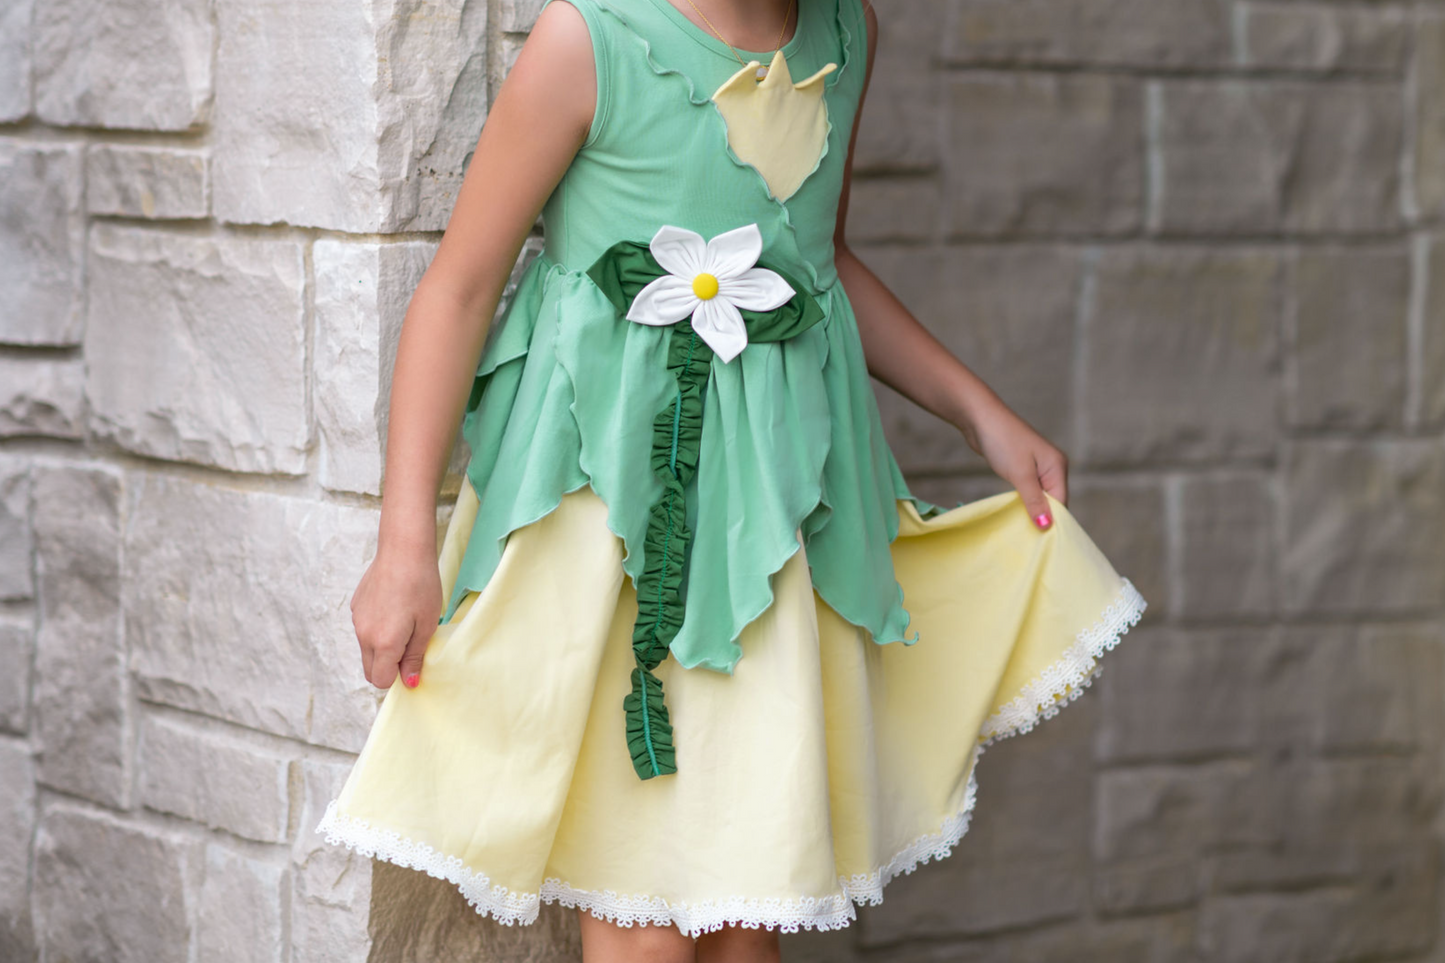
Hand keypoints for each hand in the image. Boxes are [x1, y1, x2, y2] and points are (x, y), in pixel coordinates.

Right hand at [349, 546, 442, 689]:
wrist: (403, 550)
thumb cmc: (421, 586)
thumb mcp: (426, 625)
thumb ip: (414, 656)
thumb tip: (408, 682)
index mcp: (383, 643)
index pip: (380, 680)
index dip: (397, 676)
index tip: (412, 661)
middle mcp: (364, 635)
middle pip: (370, 669)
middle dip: (387, 667)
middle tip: (410, 645)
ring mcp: (357, 620)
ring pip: (366, 649)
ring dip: (382, 648)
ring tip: (404, 623)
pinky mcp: (355, 607)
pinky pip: (364, 630)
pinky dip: (376, 629)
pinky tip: (393, 608)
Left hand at [960, 399, 1068, 529]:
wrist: (979, 417)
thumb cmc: (1002, 441)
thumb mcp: (1020, 474)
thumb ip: (1034, 500)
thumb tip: (1046, 526)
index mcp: (1057, 466)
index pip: (1061, 502)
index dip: (1052, 521)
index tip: (1040, 541)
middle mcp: (1052, 467)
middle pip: (1053, 501)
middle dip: (1042, 517)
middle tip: (1028, 540)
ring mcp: (1037, 467)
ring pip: (1039, 497)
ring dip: (1031, 511)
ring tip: (1021, 531)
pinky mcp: (1023, 467)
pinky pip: (1028, 491)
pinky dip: (1023, 502)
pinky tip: (1015, 514)